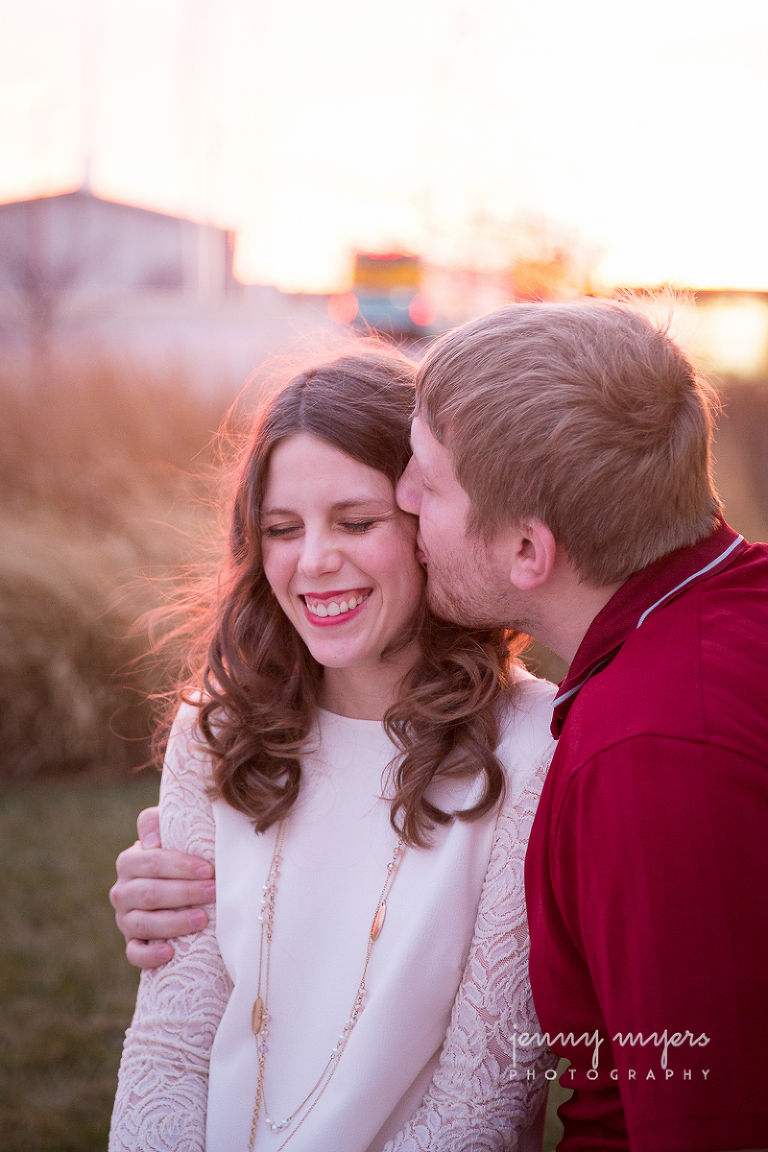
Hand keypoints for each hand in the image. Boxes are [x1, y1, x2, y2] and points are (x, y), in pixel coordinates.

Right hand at [110, 806, 215, 968]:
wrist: (180, 889)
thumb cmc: (181, 856)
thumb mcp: (171, 833)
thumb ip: (158, 821)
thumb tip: (151, 841)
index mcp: (130, 861)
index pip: (151, 862)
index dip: (180, 866)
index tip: (209, 869)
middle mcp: (122, 891)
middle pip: (149, 893)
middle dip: (185, 893)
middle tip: (215, 892)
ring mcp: (125, 919)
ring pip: (142, 924)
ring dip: (173, 922)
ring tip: (203, 919)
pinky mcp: (132, 944)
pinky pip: (134, 954)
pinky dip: (150, 955)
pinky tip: (170, 952)